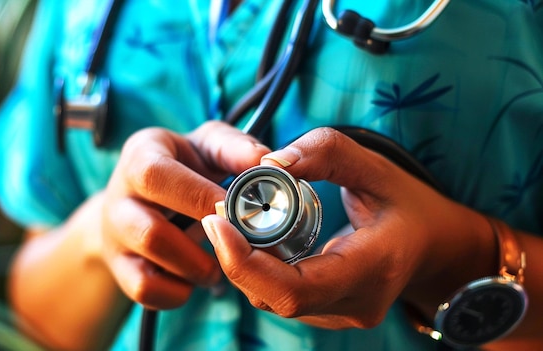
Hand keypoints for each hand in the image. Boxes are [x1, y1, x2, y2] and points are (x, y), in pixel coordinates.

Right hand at [100, 121, 270, 309]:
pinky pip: (146, 290)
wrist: (142, 197)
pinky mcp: (119, 267)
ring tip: (220, 262)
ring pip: (151, 265)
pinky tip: (195, 278)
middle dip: (202, 242)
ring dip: (197, 267)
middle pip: (152, 231)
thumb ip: (236, 148)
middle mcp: (119, 196)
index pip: (158, 177)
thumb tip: (267, 161)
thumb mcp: (207, 146)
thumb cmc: (185, 167)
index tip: (235, 210)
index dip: (199, 197)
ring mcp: (115, 235)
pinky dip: (178, 291)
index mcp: (141, 155)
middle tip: (236, 240)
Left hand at [202, 127, 495, 327]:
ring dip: (244, 263)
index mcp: (372, 270)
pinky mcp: (329, 314)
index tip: (217, 220)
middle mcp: (355, 305)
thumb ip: (324, 152)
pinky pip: (281, 297)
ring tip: (233, 220)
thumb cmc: (409, 204)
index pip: (293, 289)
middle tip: (217, 213)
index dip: (245, 261)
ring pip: (271, 300)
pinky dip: (259, 269)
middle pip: (274, 297)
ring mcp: (342, 317)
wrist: (438, 248)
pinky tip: (255, 239)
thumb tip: (269, 161)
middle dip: (235, 257)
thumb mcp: (374, 166)